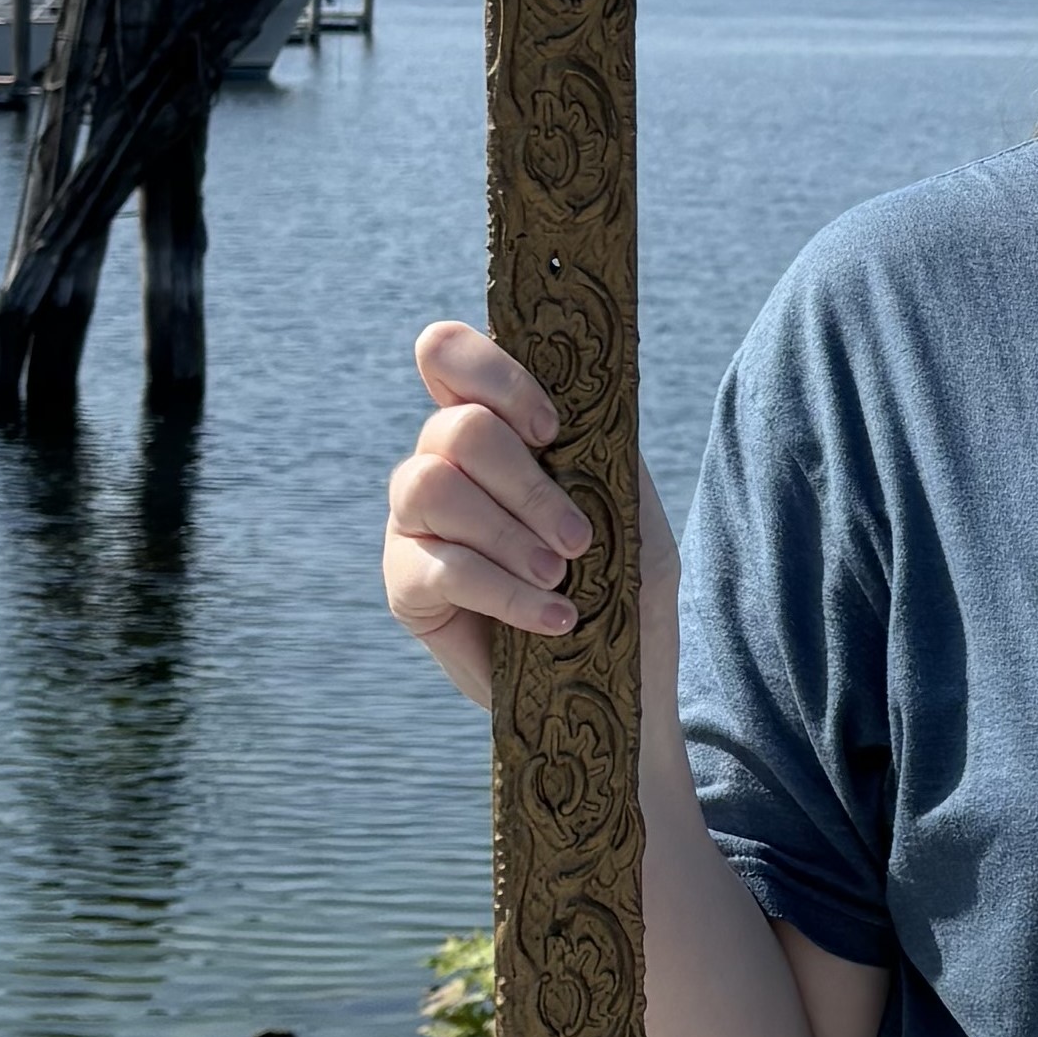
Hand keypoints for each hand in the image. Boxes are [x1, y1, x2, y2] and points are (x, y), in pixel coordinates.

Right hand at [383, 320, 679, 708]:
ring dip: (509, 533)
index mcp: (495, 426)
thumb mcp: (631, 508)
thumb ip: (602, 447)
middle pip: (455, 428)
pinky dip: (503, 590)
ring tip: (561, 577)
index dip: (493, 376)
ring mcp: (415, 520)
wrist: (617, 683)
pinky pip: (437, 565)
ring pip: (431, 486)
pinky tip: (553, 619)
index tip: (551, 430)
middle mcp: (442, 461)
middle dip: (526, 483)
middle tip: (580, 538)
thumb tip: (583, 400)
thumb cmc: (625, 588)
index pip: (448, 353)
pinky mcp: (406, 582)